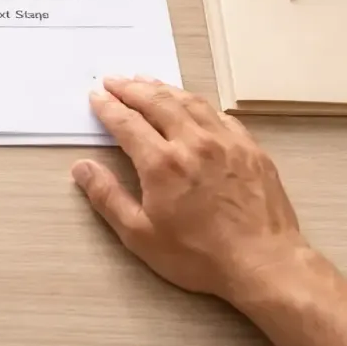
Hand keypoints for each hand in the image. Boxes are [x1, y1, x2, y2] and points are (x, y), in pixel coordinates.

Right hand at [71, 77, 309, 300]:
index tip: (96, 96)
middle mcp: (193, 143)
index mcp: (162, 163)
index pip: (127, 122)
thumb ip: (108, 197)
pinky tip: (192, 104)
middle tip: (115, 81)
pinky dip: (198, 103)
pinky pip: (220, 115)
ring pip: (190, 101)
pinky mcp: (250, 149)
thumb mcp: (140, 235)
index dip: (108, 106)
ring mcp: (226, 143)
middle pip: (157, 102)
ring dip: (163, 88)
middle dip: (131, 88)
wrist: (264, 264)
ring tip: (146, 81)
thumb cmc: (200, 256)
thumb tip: (81, 167)